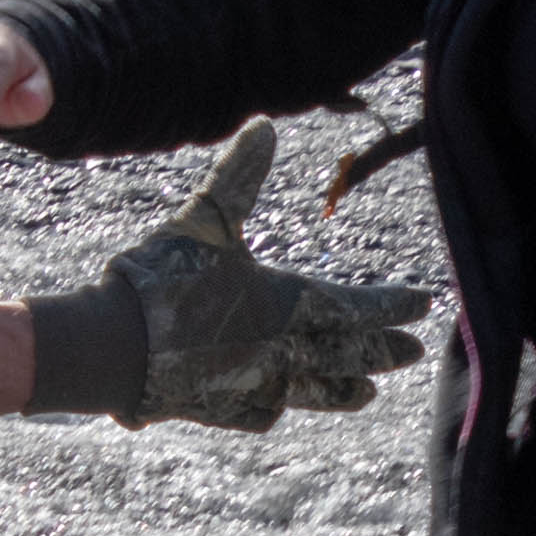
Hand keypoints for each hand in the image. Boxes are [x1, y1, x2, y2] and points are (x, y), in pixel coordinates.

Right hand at [86, 119, 429, 431]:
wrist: (111, 349)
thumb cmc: (162, 278)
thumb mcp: (204, 216)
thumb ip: (240, 174)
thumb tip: (266, 123)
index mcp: (287, 304)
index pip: (358, 307)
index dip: (393, 305)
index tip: (424, 306)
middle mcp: (282, 351)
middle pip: (347, 354)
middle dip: (383, 350)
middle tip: (414, 353)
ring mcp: (253, 387)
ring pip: (314, 390)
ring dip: (345, 389)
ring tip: (370, 393)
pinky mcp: (220, 410)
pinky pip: (264, 412)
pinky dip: (280, 405)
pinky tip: (282, 404)